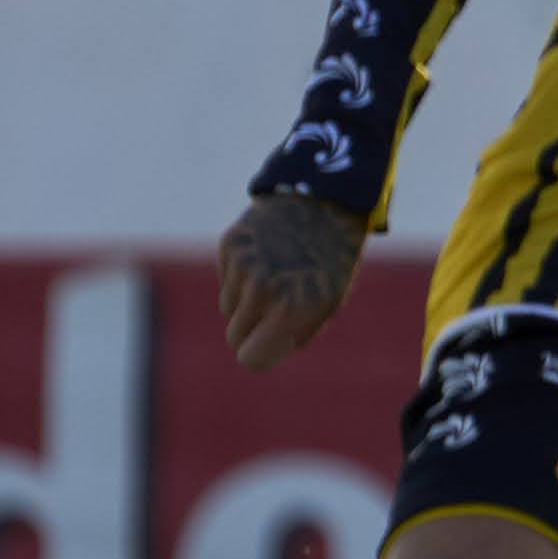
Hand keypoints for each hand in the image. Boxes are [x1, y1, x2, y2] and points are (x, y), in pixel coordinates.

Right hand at [216, 191, 366, 368]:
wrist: (326, 201)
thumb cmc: (331, 260)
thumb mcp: (328, 302)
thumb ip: (296, 333)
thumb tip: (262, 350)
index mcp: (292, 308)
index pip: (251, 357)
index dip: (259, 354)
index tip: (267, 344)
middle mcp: (262, 288)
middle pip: (235, 336)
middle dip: (251, 329)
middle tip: (275, 309)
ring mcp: (243, 264)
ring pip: (229, 308)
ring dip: (246, 300)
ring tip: (276, 274)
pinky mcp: (230, 244)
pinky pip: (226, 279)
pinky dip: (240, 274)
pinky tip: (265, 254)